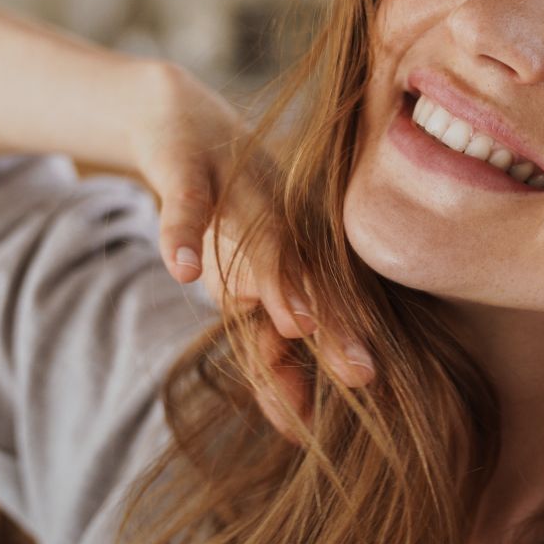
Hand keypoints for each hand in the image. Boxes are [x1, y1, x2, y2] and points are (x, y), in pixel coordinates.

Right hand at [128, 62, 373, 439]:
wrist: (184, 122)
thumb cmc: (231, 214)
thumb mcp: (248, 280)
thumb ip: (271, 341)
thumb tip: (298, 422)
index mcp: (297, 261)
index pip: (317, 319)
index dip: (332, 363)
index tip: (345, 412)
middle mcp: (278, 234)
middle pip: (307, 288)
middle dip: (334, 333)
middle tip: (361, 375)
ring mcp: (237, 203)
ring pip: (260, 246)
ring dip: (278, 283)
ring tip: (297, 324)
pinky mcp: (189, 175)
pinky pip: (186, 208)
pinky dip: (182, 236)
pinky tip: (182, 270)